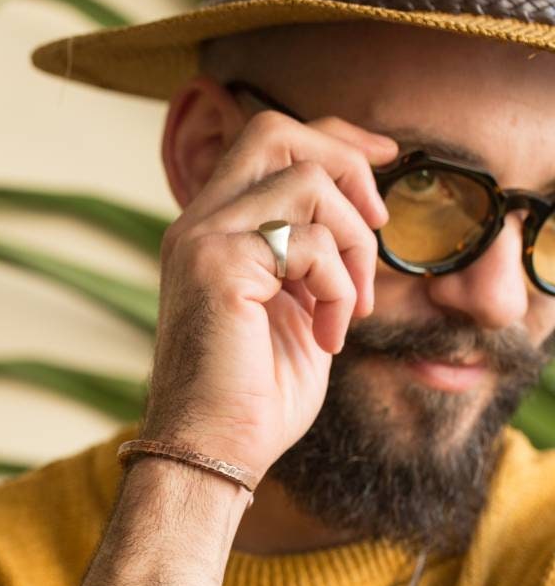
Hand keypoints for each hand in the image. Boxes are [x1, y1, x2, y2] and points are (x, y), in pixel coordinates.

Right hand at [144, 88, 399, 477]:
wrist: (212, 454)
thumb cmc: (253, 401)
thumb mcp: (296, 311)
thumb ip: (311, 258)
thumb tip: (361, 217)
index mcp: (212, 231)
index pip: (269, 140)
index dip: (335, 139)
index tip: (387, 161)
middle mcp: (198, 225)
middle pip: (276, 131)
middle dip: (347, 165)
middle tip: (378, 227)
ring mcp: (203, 241)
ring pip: (307, 183)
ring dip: (354, 245)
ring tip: (350, 307)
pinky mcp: (218, 266)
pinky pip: (309, 242)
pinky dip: (337, 287)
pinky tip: (328, 334)